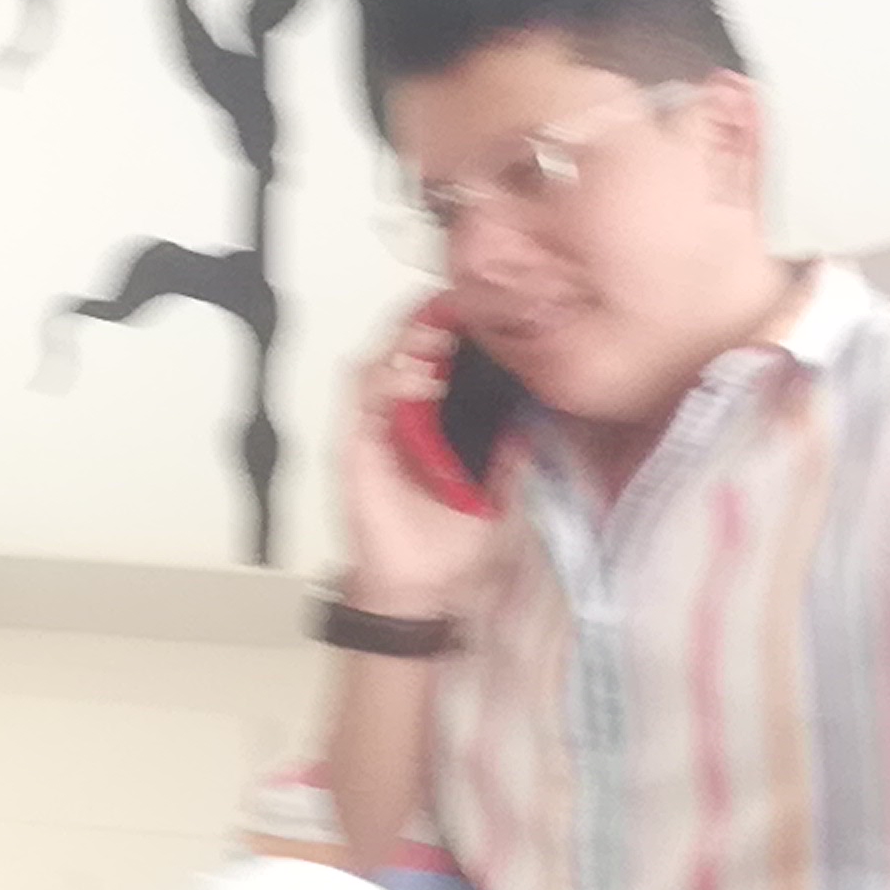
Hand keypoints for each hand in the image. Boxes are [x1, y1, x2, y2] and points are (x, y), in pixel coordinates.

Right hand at [337, 315, 506, 620]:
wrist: (419, 587)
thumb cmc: (450, 540)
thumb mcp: (499, 487)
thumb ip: (513, 450)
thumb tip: (537, 413)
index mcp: (435, 419)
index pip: (439, 357)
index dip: (455, 327)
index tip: (482, 306)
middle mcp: (401, 415)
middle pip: (405, 347)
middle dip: (428, 320)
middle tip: (457, 303)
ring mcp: (374, 427)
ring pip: (379, 360)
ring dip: (403, 340)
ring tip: (434, 328)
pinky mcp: (353, 445)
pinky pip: (358, 398)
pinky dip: (381, 379)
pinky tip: (410, 375)